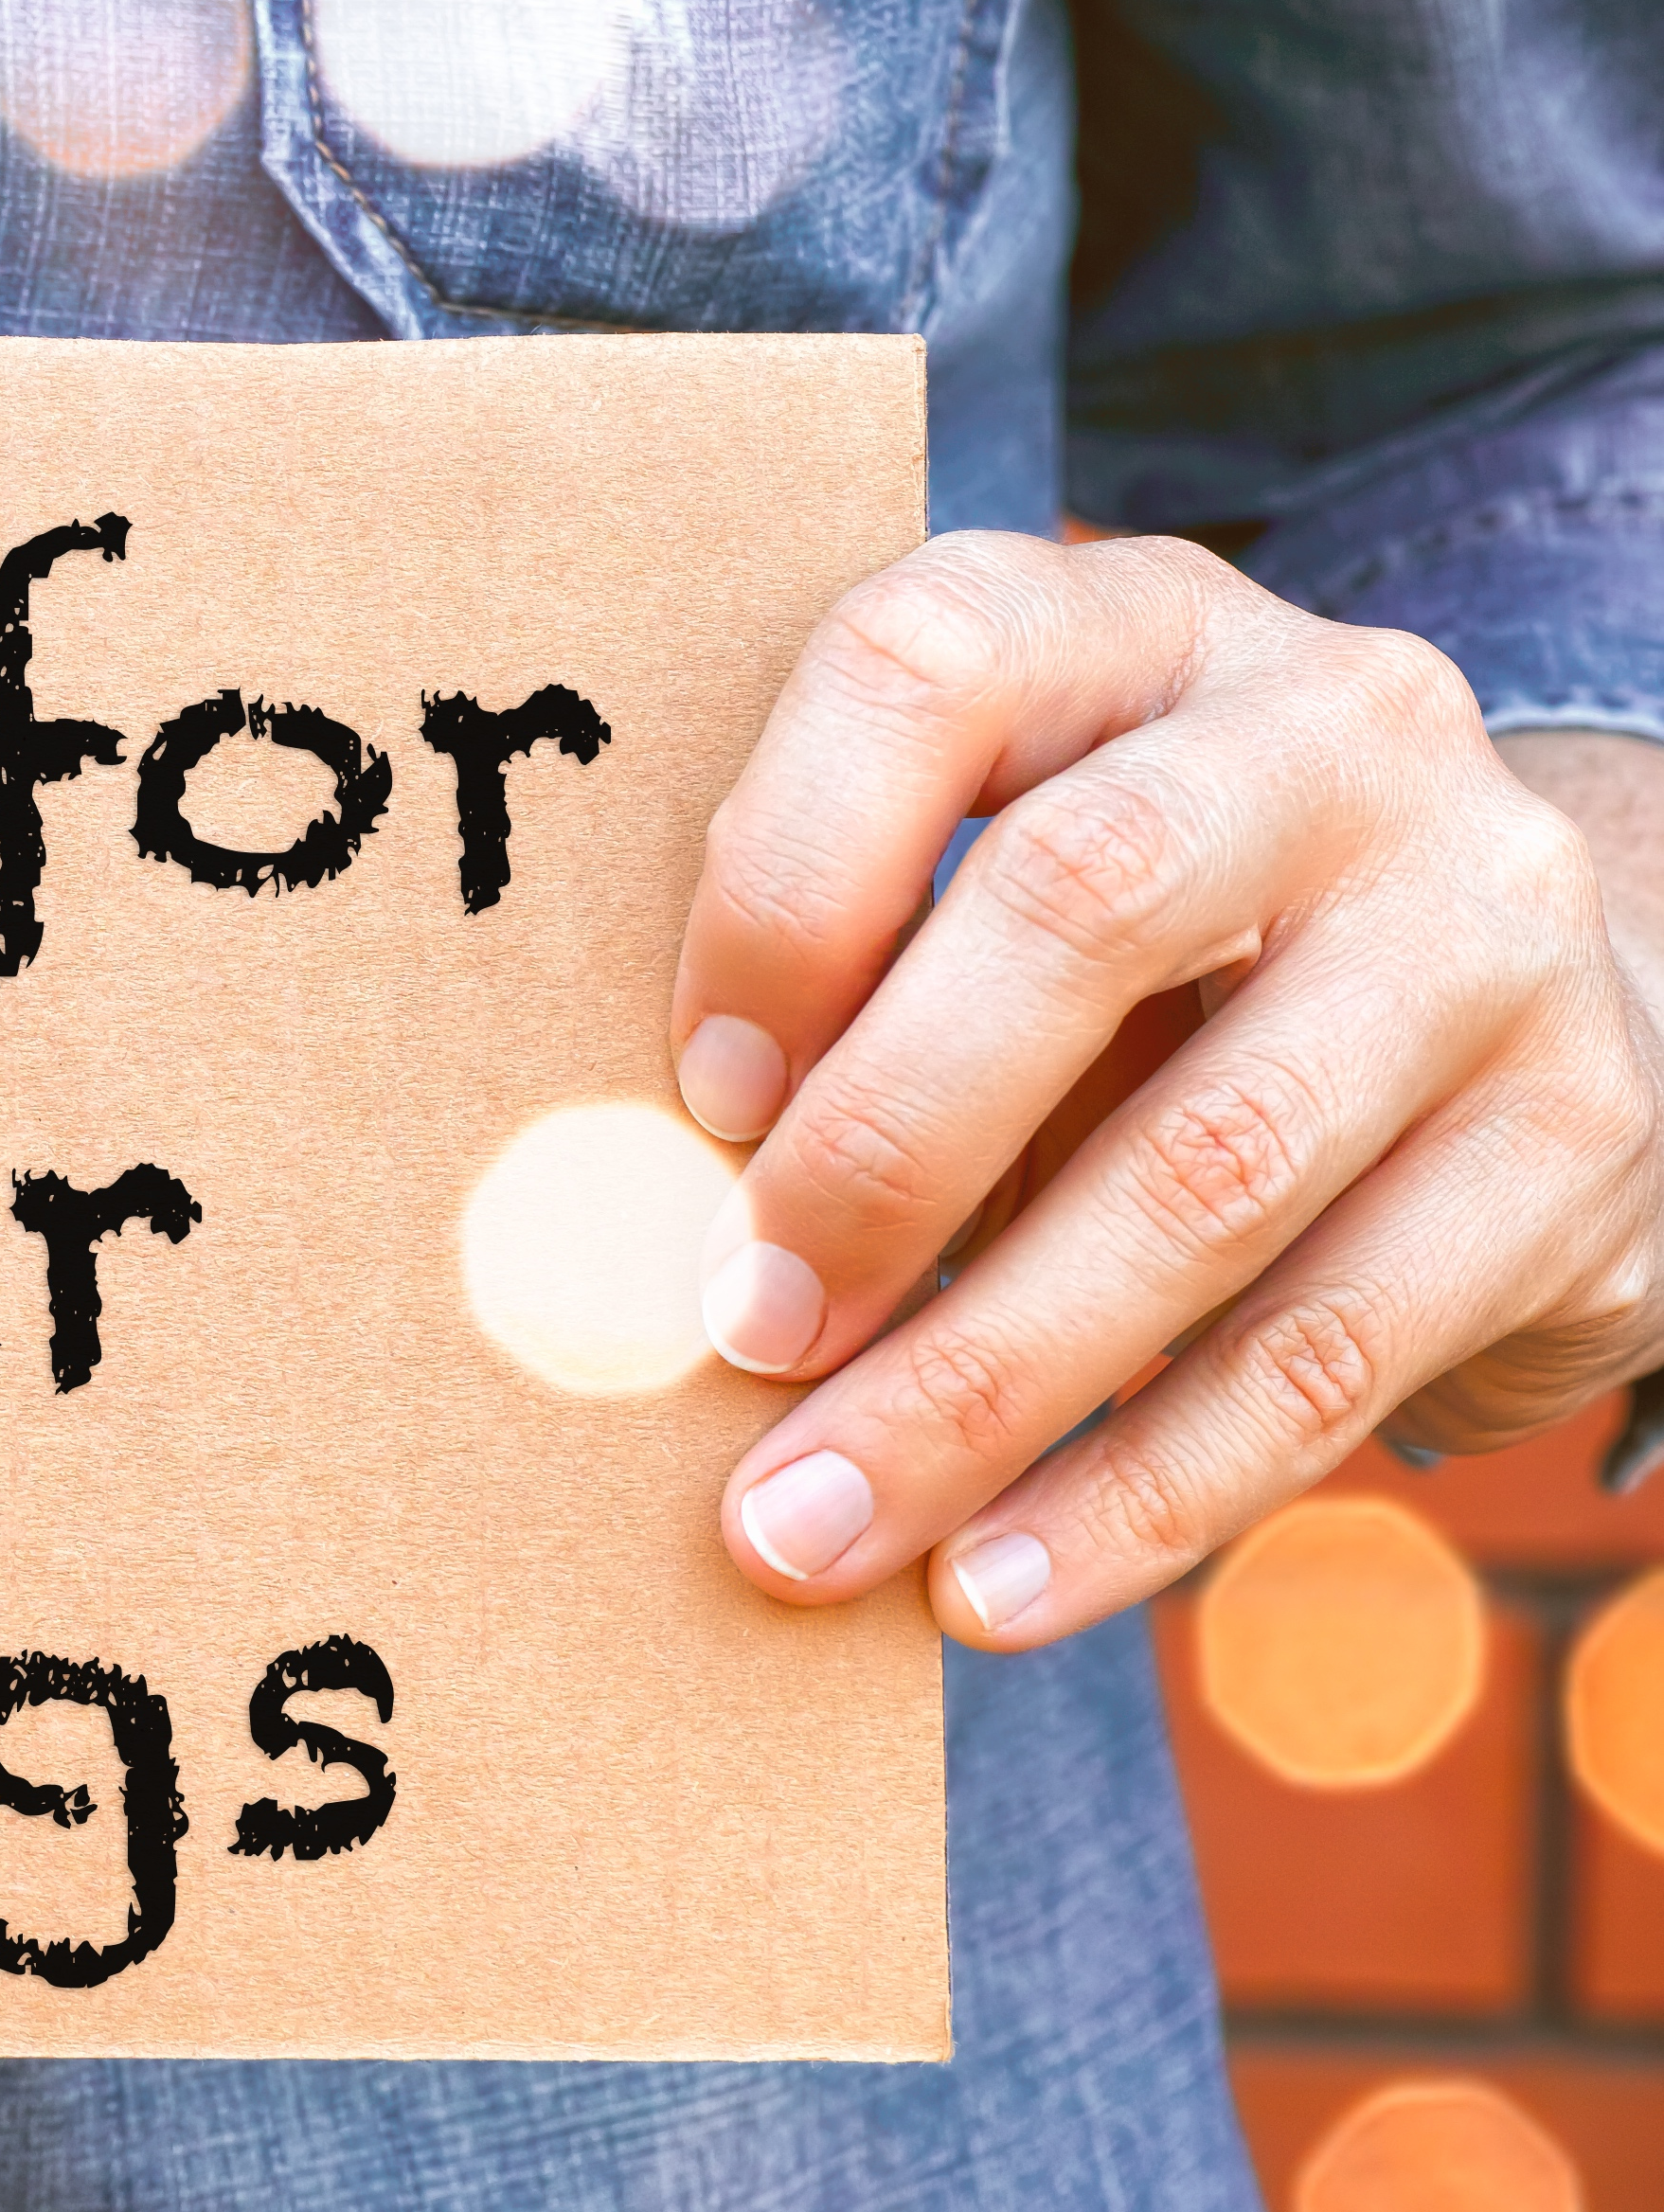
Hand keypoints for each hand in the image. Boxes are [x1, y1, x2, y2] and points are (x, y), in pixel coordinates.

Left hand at [675, 529, 1663, 1646]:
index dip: (784, 880)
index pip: (926, 666)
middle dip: (880, 1153)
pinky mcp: (1580, 1137)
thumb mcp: (993, 892)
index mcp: (1131, 628)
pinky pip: (1330, 1349)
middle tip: (739, 1337)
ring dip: (980, 1385)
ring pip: (1208, 1168)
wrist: (1489, 997)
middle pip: (1081, 903)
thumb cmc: (1130, 961)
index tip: (695, 1097)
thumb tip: (641, 1240)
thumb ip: (847, 996)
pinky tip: (993, 1583)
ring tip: (812, 1526)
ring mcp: (1485, 925)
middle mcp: (1337, 730)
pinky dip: (1139, 1495)